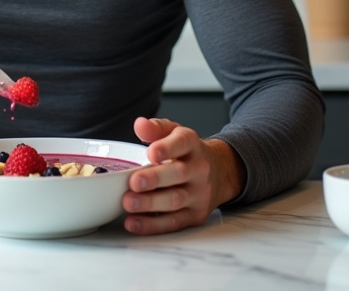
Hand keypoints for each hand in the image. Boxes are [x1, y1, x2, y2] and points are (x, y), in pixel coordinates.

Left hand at [122, 116, 244, 235]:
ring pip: (175, 200)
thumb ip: (156, 128)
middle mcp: (199, 169)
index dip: (167, 148)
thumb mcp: (175, 133)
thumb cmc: (187, 153)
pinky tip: (134, 222)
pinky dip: (152, 225)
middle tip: (134, 182)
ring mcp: (199, 194)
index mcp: (191, 145)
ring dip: (150, 204)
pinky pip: (173, 222)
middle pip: (178, 174)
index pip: (181, 143)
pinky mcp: (194, 215)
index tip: (152, 152)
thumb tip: (140, 125)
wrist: (219, 173)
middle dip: (155, 179)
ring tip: (129, 203)